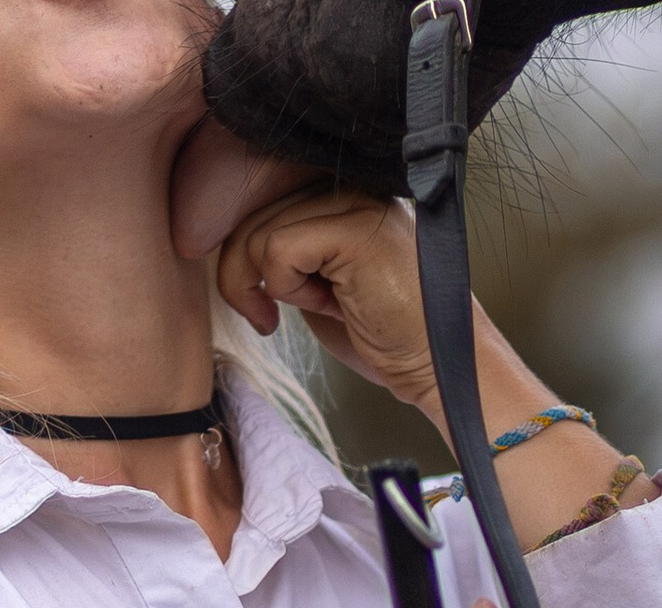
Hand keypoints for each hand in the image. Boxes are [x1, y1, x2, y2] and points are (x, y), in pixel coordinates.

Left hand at [219, 188, 439, 411]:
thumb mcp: (320, 281)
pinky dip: (284, 286)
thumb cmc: (384, 334)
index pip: (263, 195)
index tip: (255, 295)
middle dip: (240, 273)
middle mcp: (352, 187)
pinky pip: (278, 248)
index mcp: (345, 194)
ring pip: (259, 231)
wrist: (439, 366)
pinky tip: (320, 305)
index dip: (242, 245)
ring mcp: (358, 203)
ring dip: (268, 283)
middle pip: (252, 212)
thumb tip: (222, 240)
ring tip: (308, 307)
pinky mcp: (356, 229)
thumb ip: (284, 251)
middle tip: (264, 316)